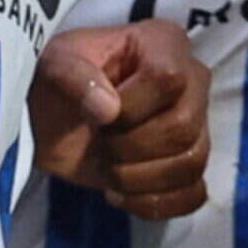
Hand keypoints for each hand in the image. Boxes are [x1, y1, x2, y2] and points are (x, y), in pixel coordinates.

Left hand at [30, 19, 211, 218]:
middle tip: (99, 143)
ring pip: (191, 163)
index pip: (169, 78)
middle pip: (184, 127)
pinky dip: (154, 203)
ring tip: (107, 169)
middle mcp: (192, 81)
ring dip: (138, 178)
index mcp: (164, 43)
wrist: (51, 118)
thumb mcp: (53, 64)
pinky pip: (193, 194)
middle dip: (130, 146)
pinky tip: (120, 194)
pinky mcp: (188, 165)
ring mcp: (196, 125)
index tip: (98, 113)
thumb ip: (73, 75)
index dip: (131, 106)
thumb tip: (108, 109)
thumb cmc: (56, 79)